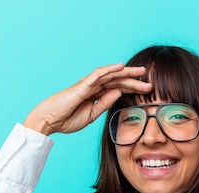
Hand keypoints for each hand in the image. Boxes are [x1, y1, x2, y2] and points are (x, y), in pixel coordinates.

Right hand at [23, 63, 151, 135]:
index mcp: (95, 95)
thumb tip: (118, 94)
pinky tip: (120, 66)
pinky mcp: (82, 85)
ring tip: (141, 71)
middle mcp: (92, 87)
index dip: (132, 89)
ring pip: (111, 75)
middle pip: (117, 80)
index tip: (147, 92)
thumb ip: (104, 104)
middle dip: (134, 80)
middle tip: (150, 82)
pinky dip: (109, 69)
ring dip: (126, 72)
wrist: (48, 121)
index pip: (117, 89)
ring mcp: (87, 84)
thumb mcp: (91, 114)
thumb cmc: (66, 119)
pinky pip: (98, 74)